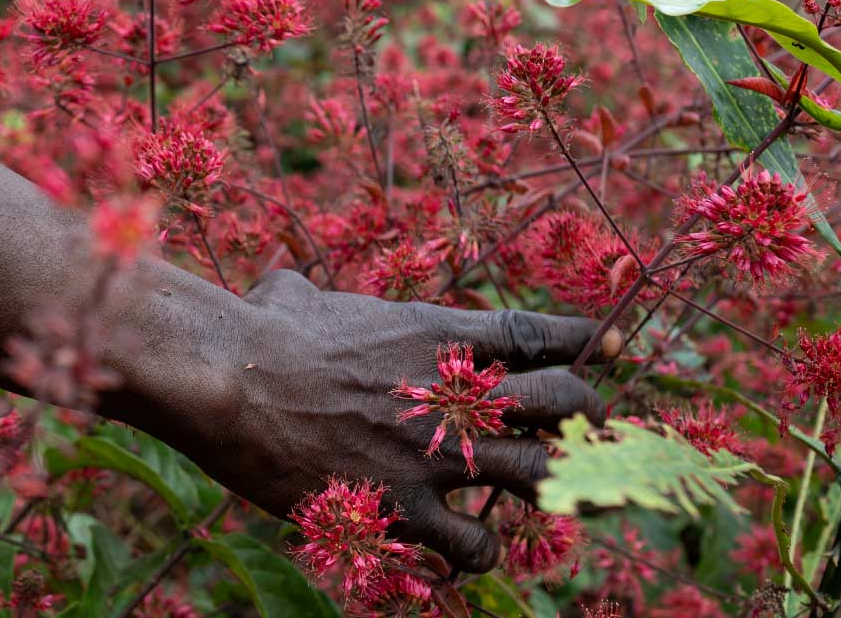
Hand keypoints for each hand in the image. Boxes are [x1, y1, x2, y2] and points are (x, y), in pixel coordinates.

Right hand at [150, 269, 617, 573]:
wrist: (230, 377)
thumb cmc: (257, 329)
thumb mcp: (299, 296)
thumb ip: (316, 296)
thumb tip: (287, 288)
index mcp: (438, 332)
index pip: (540, 334)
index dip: (585, 340)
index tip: (610, 347)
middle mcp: (454, 392)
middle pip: (565, 403)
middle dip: (587, 417)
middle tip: (587, 429)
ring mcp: (434, 453)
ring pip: (541, 476)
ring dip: (558, 486)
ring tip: (563, 496)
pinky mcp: (403, 505)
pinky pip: (472, 543)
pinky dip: (483, 552)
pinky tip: (474, 552)